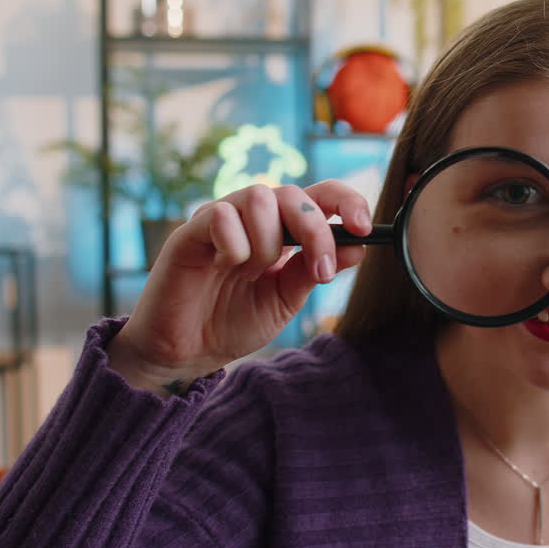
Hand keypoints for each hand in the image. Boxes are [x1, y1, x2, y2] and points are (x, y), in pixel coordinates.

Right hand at [106, 180, 371, 394]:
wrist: (185, 354)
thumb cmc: (232, 323)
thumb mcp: (286, 299)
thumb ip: (315, 269)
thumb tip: (359, 247)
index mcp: (281, 231)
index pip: (318, 196)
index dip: (345, 202)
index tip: (364, 228)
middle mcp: (253, 219)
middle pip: (293, 193)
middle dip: (315, 230)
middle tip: (317, 271)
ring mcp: (221, 220)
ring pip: (259, 197)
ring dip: (267, 242)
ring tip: (252, 274)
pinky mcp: (190, 231)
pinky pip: (221, 215)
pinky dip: (235, 245)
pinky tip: (225, 268)